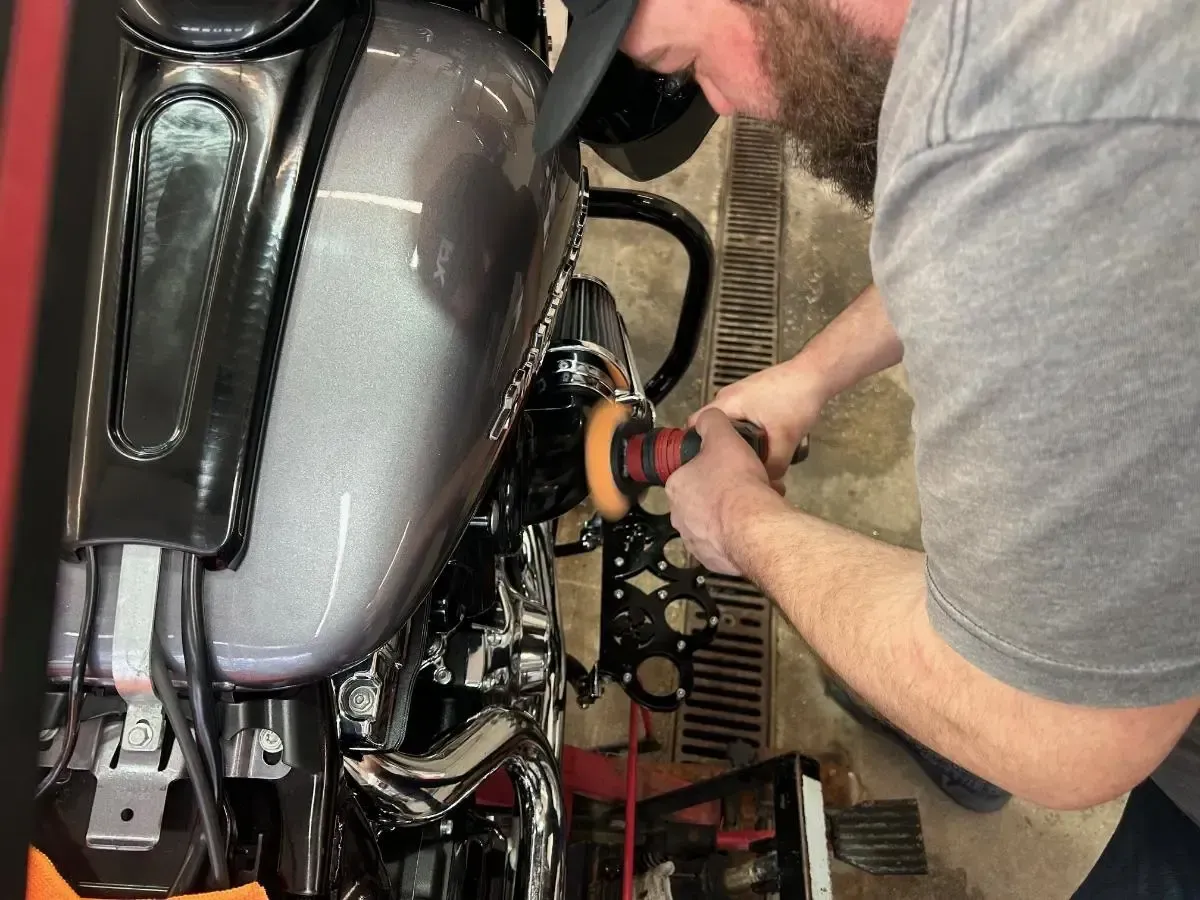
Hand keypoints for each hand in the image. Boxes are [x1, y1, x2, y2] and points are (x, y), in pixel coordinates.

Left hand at [665, 409, 788, 575]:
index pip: (687, 473)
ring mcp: (694, 540)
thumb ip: (712, 423)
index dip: (711, 467)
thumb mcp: (724, 437)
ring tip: (756, 505)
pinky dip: (738, 536)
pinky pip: (725, 544)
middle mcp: (679, 516)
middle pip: (702, 499)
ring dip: (732, 515)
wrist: (754, 526)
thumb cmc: (736, 483)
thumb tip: (708, 418)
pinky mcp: (711, 559)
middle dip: (724, 492)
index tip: (728, 467)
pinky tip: (754, 526)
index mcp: (676, 486)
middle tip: (747, 485)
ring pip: (714, 523)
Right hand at [690, 360, 826, 479]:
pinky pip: (740, 421)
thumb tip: (764, 485)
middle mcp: (727, 397)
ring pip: (728, 426)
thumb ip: (772, 467)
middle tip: (725, 472)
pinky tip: (759, 448)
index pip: (693, 425)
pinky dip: (746, 435)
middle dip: (716, 450)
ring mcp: (740, 395)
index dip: (694, 449)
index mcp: (725, 403)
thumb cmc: (796, 400)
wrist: (816, 375)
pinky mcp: (753, 397)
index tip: (703, 469)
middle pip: (712, 429)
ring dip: (734, 443)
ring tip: (743, 463)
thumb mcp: (785, 439)